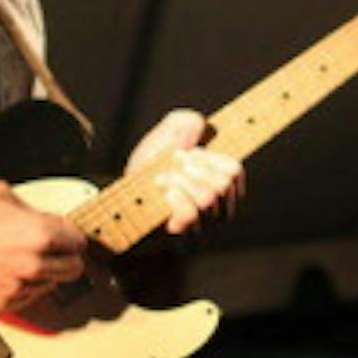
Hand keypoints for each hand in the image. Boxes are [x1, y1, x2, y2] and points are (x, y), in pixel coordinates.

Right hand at [0, 181, 87, 312]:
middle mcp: (34, 264)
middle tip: (55, 251)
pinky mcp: (2, 303)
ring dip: (45, 274)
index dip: (71, 236)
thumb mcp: (2, 194)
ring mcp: (19, 287)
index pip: (78, 241)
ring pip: (52, 285)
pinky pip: (29, 299)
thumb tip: (44, 218)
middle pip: (74, 268)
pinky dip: (24, 288)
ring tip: (24, 260)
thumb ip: (32, 210)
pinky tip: (8, 272)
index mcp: (40, 233)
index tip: (67, 236)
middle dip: (67, 258)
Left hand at [127, 108, 244, 234]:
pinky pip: (190, 214)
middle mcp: (216, 206)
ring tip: (162, 177)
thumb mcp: (164, 136)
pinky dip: (175, 197)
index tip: (189, 152)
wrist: (123, 197)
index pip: (234, 171)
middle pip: (223, 183)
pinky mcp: (184, 235)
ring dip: (180, 179)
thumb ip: (184, 122)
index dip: (210, 157)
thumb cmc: (148, 169)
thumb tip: (198, 125)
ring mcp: (202, 224)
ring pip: (208, 197)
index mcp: (218, 181)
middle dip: (194, 166)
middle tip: (174, 163)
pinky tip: (164, 194)